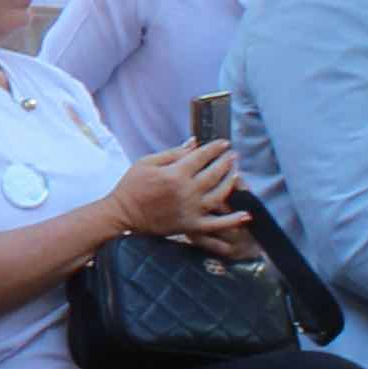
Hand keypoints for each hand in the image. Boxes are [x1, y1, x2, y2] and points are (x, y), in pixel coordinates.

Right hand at [109, 141, 235, 240]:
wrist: (122, 215)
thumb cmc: (131, 187)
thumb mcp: (147, 162)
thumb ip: (172, 153)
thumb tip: (193, 143)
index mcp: (175, 174)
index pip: (201, 156)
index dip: (215, 147)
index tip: (223, 143)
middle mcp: (186, 191)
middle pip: (214, 173)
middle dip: (226, 162)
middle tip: (233, 155)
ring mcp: (190, 210)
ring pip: (219, 195)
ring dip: (231, 182)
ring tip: (236, 174)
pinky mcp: (190, 226)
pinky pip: (216, 224)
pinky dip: (232, 221)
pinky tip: (245, 215)